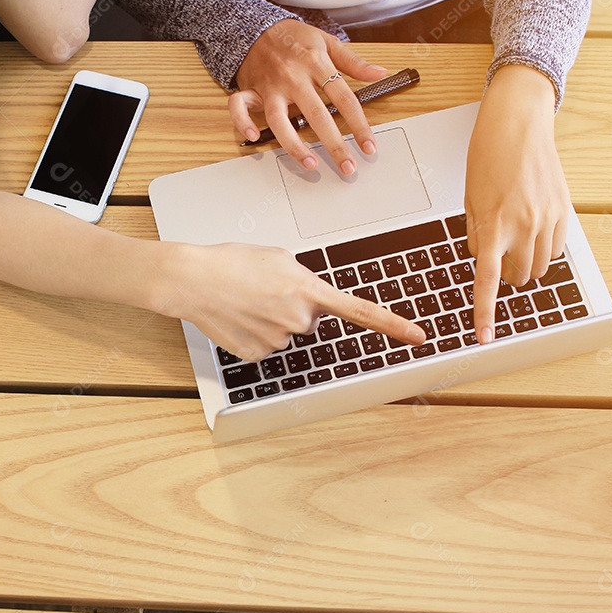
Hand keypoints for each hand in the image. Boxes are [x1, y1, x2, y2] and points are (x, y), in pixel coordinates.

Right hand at [158, 242, 426, 361]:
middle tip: (266, 292)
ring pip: (287, 334)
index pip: (360, 311)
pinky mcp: (258, 355)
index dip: (393, 325)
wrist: (193, 280)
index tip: (418, 337)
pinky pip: (266, 345)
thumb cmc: (231, 262)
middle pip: (311, 320)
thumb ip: (302, 278)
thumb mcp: (277, 258)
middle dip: (294, 308)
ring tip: (246, 301)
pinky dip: (255, 333)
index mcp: (308, 290)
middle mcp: (299, 318)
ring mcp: (278, 340)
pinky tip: (239, 318)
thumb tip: (306, 299)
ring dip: (272, 320)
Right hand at [230, 19, 387, 175]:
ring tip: (311, 164)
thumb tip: (379, 73)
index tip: (368, 146)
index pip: (344, 98)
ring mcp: (271, 86)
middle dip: (334, 145)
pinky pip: (240, 108)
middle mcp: (294, 77)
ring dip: (295, 146)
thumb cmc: (294, 37)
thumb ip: (353, 61)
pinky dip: (243, 123)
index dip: (359, 125)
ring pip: (280, 121)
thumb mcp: (327, 42)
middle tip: (347, 167)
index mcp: (316, 64)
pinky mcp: (250, 90)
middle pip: (317, 116)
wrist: (256, 27)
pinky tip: (254, 137)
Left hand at [465, 65, 571, 344]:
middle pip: (517, 277)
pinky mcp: (564, 210)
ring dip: (524, 263)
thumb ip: (476, 234)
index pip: (486, 279)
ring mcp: (548, 218)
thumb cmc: (488, 156)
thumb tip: (482, 261)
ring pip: (539, 267)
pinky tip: (532, 230)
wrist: (518, 124)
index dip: (485, 312)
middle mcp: (524, 224)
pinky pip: (556, 249)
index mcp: (493, 223)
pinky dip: (543, 248)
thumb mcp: (470, 198)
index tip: (483, 336)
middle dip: (506, 275)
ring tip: (512, 239)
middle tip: (496, 255)